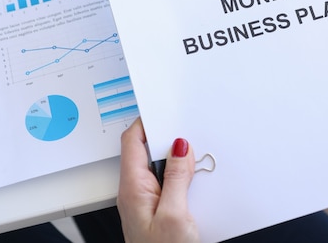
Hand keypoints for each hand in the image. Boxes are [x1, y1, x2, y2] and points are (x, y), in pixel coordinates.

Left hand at [117, 118, 199, 242]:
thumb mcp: (175, 215)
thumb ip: (176, 178)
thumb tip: (179, 147)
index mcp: (133, 188)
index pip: (132, 141)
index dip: (146, 123)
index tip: (165, 113)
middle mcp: (135, 194)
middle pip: (145, 153)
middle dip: (167, 141)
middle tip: (188, 136)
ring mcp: (146, 203)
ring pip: (158, 169)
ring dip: (176, 162)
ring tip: (194, 162)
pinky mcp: (157, 212)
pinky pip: (166, 185)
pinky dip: (180, 178)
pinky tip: (193, 183)